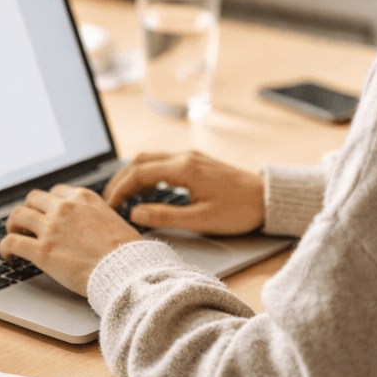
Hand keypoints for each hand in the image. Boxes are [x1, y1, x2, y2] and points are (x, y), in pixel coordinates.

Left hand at [0, 184, 141, 295]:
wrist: (126, 270)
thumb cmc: (127, 252)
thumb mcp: (115, 220)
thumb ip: (98, 215)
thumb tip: (95, 223)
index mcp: (83, 197)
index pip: (56, 192)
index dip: (49, 203)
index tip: (47, 213)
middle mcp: (64, 208)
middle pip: (33, 198)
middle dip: (29, 210)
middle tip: (28, 224)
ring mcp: (51, 228)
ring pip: (18, 215)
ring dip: (13, 225)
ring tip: (14, 236)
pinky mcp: (42, 251)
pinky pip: (11, 242)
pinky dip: (4, 247)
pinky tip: (8, 256)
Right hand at [104, 151, 264, 235]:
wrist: (268, 198)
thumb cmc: (240, 210)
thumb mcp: (201, 219)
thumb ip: (165, 216)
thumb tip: (135, 213)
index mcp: (184, 169)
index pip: (139, 173)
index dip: (120, 189)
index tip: (109, 206)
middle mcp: (185, 157)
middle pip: (140, 161)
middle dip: (120, 179)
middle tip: (109, 200)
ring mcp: (191, 157)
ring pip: (151, 159)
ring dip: (133, 174)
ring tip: (122, 195)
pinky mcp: (197, 163)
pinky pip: (163, 162)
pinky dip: (147, 173)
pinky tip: (145, 189)